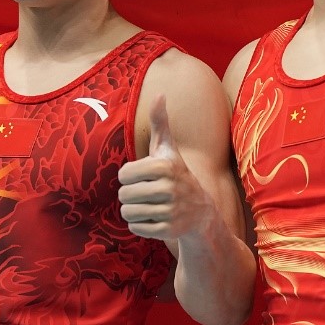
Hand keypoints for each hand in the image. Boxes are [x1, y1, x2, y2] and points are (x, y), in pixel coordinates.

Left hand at [118, 96, 215, 241]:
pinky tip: (156, 219)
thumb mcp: (168, 149)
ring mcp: (170, 211)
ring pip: (128, 213)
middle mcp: (169, 188)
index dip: (129, 177)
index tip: (144, 177)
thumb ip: (160, 123)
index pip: (124, 174)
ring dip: (134, 211)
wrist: (200, 212)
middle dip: (131, 196)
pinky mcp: (169, 231)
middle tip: (147, 194)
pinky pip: (136, 229)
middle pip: (123, 195)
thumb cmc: (175, 174)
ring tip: (150, 206)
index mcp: (164, 166)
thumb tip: (160, 93)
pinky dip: (141, 226)